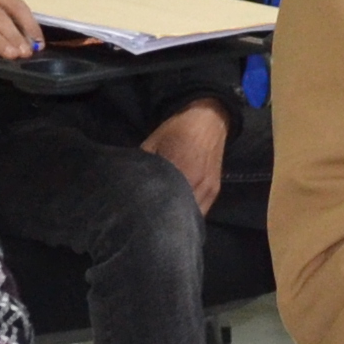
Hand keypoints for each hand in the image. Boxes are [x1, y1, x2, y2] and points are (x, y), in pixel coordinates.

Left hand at [139, 96, 230, 215]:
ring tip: (163, 223)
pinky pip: (202, 211)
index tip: (139, 216)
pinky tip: (178, 216)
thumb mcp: (151, 144)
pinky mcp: (214, 191)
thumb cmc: (175, 130)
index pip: (162, 200)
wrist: (207, 120)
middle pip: (178, 213)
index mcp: (179, 170)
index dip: (151, 211)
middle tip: (149, 222)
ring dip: (178, 220)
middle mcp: (197, 183)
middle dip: (164, 219)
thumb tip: (129, 187)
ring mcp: (208, 189)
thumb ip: (143, 167)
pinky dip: (189, 216)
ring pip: (192, 216)